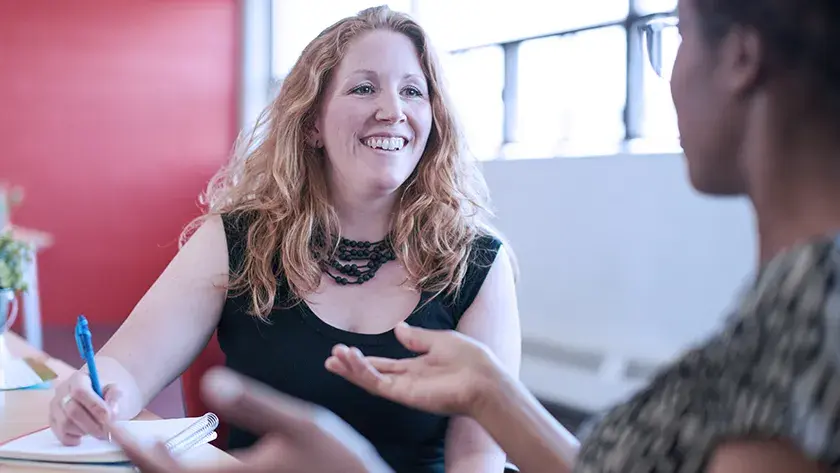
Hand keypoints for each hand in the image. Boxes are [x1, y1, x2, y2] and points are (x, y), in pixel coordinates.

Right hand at [49, 370, 121, 444]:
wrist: (97, 396)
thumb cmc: (106, 392)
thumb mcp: (114, 389)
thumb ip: (115, 397)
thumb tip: (111, 413)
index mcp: (78, 378)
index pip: (80, 391)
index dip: (94, 407)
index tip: (109, 418)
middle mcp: (62, 391)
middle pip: (72, 411)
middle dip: (92, 424)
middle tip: (107, 432)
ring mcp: (54, 406)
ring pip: (65, 424)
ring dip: (84, 431)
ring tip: (97, 430)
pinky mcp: (52, 420)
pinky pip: (60, 435)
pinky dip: (74, 439)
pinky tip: (84, 435)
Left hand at [109, 367, 392, 472]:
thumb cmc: (338, 461)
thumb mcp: (300, 422)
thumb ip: (253, 403)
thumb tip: (209, 380)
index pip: (166, 466)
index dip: (137, 445)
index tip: (118, 426)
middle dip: (145, 460)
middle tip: (126, 435)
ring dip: (166, 468)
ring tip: (153, 445)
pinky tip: (194, 458)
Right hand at [325, 322, 502, 416]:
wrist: (484, 379)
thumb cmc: (470, 360)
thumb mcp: (440, 340)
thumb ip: (417, 337)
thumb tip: (398, 328)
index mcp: (417, 367)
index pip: (384, 364)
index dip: (364, 360)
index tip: (345, 351)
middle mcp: (408, 380)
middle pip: (372, 374)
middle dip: (351, 366)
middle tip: (331, 358)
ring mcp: (405, 388)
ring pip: (371, 380)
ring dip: (351, 369)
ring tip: (333, 358)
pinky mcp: (405, 394)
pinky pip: (378, 384)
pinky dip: (362, 373)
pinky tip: (350, 361)